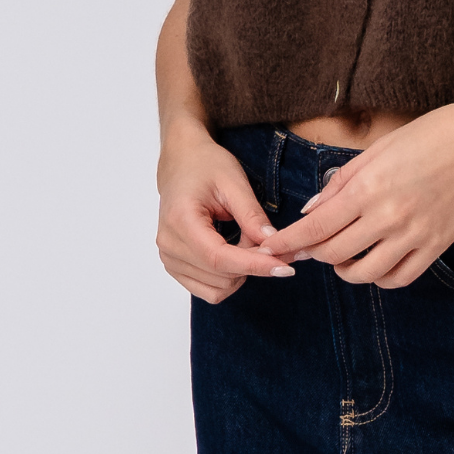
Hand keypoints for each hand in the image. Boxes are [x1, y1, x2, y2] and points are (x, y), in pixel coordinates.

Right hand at [156, 114, 289, 302]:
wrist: (182, 163)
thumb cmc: (206, 165)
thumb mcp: (234, 182)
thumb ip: (252, 215)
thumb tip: (273, 243)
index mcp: (180, 220)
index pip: (219, 258)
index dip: (254, 265)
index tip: (284, 267)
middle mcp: (169, 245)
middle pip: (220, 275)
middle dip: (253, 264)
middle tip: (267, 238)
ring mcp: (169, 259)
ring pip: (217, 289)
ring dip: (241, 271)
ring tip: (247, 239)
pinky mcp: (175, 267)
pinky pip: (209, 290)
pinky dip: (229, 277)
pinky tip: (236, 252)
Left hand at [257, 98, 453, 289]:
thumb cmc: (434, 133)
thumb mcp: (380, 148)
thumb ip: (343, 180)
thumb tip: (313, 209)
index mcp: (368, 188)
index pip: (314, 228)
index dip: (288, 242)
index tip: (273, 248)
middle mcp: (387, 216)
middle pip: (333, 254)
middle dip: (312, 254)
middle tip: (307, 248)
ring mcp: (414, 235)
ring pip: (364, 273)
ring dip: (345, 269)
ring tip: (343, 257)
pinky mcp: (437, 246)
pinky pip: (400, 277)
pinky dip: (380, 276)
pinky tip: (375, 262)